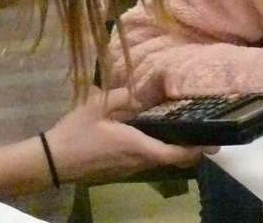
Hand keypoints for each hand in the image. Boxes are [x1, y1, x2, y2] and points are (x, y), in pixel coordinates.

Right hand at [43, 88, 205, 184]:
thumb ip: (124, 96)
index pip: (175, 154)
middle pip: (172, 157)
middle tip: (203, 126)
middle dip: (190, 146)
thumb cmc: (75, 134)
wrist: (50, 161)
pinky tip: (155, 129)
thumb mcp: (98, 106)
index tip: (212, 141)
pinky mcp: (120, 168)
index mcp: (137, 146)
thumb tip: (145, 92)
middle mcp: (138, 161)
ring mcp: (129, 168)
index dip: (196, 149)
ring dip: (173, 146)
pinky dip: (157, 147)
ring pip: (159, 158)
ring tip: (183, 123)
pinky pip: (146, 158)